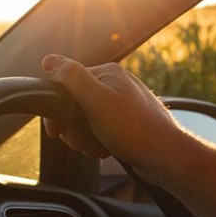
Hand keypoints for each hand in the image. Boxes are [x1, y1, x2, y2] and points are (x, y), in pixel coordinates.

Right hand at [40, 55, 188, 181]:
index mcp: (108, 74)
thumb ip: (72, 78)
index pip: (67, 84)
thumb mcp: (96, 100)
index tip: (56, 131)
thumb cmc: (133, 129)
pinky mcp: (127, 123)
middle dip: (73, 128)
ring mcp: (123, 104)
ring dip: (85, 138)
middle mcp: (116, 85)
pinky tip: (104, 151)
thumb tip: (49, 59)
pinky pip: (101, 130)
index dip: (57, 110)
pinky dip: (98, 142)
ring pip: (87, 120)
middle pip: (76, 104)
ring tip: (94, 148)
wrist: (165, 157)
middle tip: (79, 143)